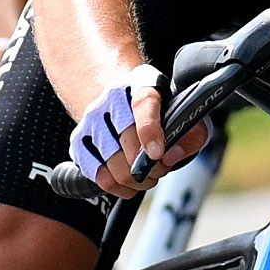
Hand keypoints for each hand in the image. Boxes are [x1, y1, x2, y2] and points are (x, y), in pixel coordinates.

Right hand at [68, 64, 208, 198]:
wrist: (118, 100)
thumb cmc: (156, 111)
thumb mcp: (181, 112)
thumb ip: (192, 133)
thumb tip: (171, 156)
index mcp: (141, 82)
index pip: (143, 103)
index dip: (150, 131)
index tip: (158, 154)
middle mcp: (111, 97)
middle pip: (127, 142)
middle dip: (151, 165)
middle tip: (160, 167)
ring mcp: (91, 118)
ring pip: (113, 164)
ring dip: (136, 180)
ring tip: (146, 174)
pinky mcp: (78, 140)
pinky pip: (97, 175)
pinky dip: (117, 187)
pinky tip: (128, 182)